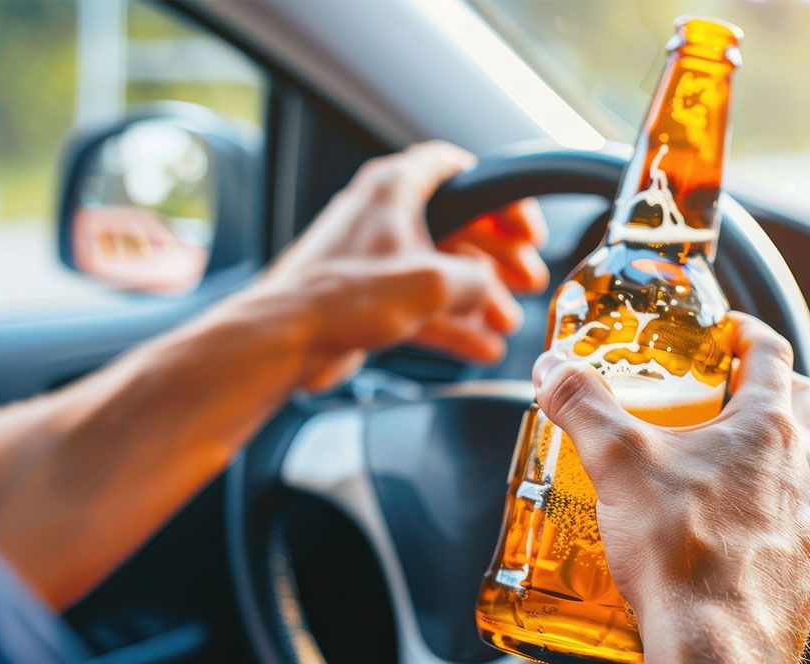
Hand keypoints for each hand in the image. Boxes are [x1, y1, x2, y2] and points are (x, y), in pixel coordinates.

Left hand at [244, 141, 548, 389]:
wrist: (283, 340)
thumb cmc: (336, 298)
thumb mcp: (430, 283)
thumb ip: (475, 280)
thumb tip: (490, 287)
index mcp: (394, 189)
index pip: (458, 170)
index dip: (500, 196)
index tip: (525, 226)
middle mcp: (384, 216)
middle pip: (457, 225)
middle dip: (496, 256)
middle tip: (527, 278)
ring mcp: (376, 257)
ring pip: (441, 269)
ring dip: (478, 296)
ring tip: (507, 320)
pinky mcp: (368, 296)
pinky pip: (421, 303)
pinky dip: (451, 323)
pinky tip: (480, 347)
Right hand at [532, 312, 809, 663]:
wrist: (716, 648)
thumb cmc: (686, 556)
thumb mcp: (618, 462)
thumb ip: (582, 405)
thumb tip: (554, 370)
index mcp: (768, 428)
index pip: (774, 352)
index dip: (746, 332)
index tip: (726, 331)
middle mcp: (803, 467)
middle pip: (801, 402)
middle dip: (767, 386)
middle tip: (726, 388)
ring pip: (804, 463)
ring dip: (773, 449)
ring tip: (722, 458)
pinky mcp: (807, 564)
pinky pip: (798, 518)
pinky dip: (772, 506)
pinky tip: (732, 522)